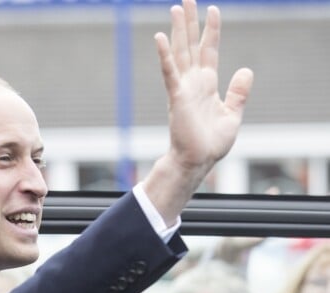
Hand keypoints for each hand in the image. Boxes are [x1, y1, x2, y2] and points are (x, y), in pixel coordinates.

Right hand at [144, 0, 253, 224]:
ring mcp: (183, 88)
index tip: (213, 10)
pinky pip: (170, 72)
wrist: (198, 161)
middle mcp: (193, 83)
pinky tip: (161, 37)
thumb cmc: (211, 143)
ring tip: (176, 7)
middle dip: (190, 22)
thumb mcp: (232, 114)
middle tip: (185, 0)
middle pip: (191, 46)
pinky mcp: (177, 97)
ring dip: (178, 30)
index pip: (209, 51)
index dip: (211, 31)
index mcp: (207, 85)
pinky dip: (165, 55)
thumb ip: (239, 92)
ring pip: (180, 53)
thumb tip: (246, 69)